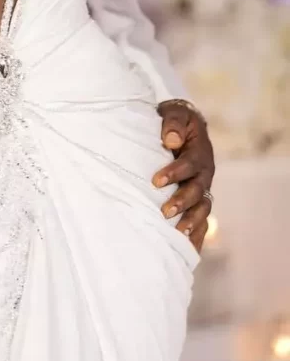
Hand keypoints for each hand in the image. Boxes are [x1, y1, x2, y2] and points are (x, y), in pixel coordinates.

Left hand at [153, 100, 214, 250]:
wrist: (182, 127)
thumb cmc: (174, 121)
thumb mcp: (174, 114)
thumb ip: (173, 124)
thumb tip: (171, 140)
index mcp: (199, 151)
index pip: (189, 164)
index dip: (174, 173)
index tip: (156, 181)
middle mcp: (204, 172)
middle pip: (197, 190)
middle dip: (182, 201)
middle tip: (165, 212)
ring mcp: (202, 186)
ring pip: (202, 206)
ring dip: (191, 220)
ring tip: (178, 232)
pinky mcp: (197, 198)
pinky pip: (202, 217)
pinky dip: (197, 231)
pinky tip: (187, 246)